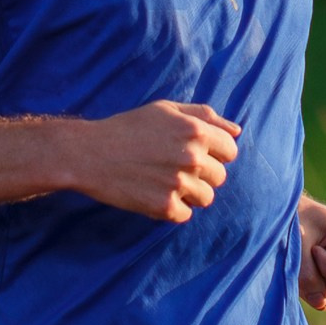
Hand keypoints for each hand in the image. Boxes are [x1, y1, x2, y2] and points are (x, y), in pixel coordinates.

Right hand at [70, 101, 240, 222]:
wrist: (89, 153)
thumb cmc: (128, 128)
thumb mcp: (166, 110)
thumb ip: (205, 116)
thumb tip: (236, 131)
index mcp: (195, 131)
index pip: (230, 151)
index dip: (214, 153)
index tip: (193, 153)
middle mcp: (192, 157)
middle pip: (220, 177)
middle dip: (202, 174)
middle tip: (172, 167)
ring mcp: (179, 184)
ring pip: (206, 198)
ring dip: (189, 193)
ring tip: (164, 181)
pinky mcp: (165, 207)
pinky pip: (185, 214)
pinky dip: (172, 209)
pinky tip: (153, 193)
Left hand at [298, 194, 325, 307]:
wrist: (281, 214)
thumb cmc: (291, 220)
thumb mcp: (297, 246)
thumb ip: (308, 277)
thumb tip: (321, 304)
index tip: (313, 248)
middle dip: (321, 276)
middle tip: (306, 253)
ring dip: (314, 282)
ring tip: (303, 260)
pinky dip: (311, 287)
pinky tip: (303, 268)